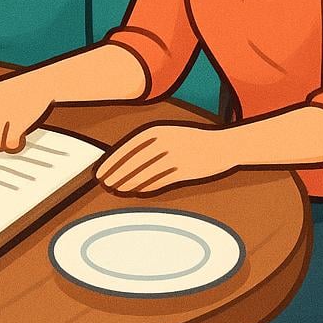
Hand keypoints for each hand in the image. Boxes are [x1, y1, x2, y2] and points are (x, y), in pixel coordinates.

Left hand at [95, 123, 235, 194]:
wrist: (222, 145)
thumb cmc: (190, 139)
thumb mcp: (168, 133)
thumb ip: (147, 143)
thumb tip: (123, 158)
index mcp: (156, 131)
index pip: (127, 149)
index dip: (112, 162)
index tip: (101, 172)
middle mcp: (163, 143)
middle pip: (133, 162)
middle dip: (117, 174)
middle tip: (105, 184)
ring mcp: (175, 157)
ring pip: (145, 174)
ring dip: (129, 183)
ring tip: (118, 189)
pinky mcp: (185, 171)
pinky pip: (160, 182)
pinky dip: (146, 187)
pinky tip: (137, 191)